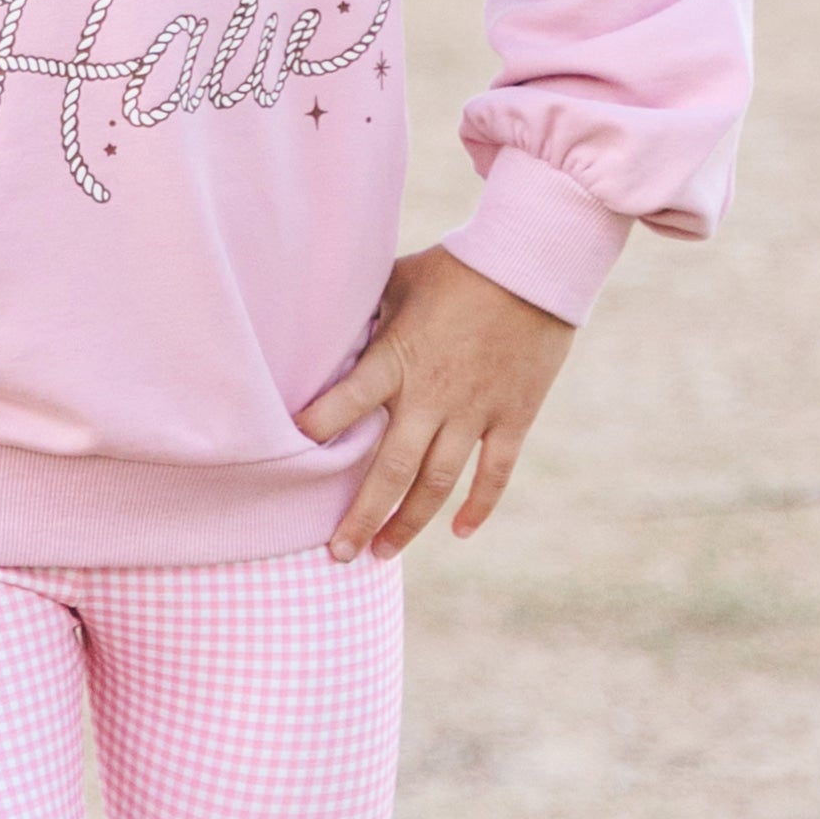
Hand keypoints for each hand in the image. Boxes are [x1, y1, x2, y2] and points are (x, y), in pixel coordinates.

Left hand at [296, 245, 577, 561]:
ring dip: (409, 524)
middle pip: (390, 472)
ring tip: (384, 553)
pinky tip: (459, 532)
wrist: (533, 265)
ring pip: (437, 485)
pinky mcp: (512, 417)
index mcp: (396, 359)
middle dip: (361, 517)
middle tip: (338, 554)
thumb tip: (326, 323)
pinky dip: (478, 507)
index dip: (315, 432)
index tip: (286, 459)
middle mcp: (431, 396)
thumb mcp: (399, 281)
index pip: (344, 405)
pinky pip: (494, 474)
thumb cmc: (458, 266)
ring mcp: (474, 412)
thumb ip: (365, 312)